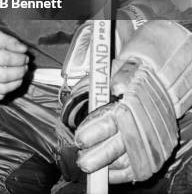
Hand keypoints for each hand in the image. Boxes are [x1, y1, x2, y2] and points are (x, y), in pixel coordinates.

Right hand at [0, 30, 28, 99]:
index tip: (25, 58)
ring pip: (2, 89)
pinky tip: (10, 82)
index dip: (19, 59)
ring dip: (16, 83)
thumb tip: (24, 50)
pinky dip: (8, 90)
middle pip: (5, 76)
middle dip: (20, 72)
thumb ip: (10, 41)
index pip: (5, 58)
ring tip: (20, 75)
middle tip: (25, 67)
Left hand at [75, 58, 177, 182]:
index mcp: (135, 99)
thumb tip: (80, 92)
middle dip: (99, 155)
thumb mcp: (117, 69)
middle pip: (122, 145)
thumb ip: (100, 81)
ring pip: (129, 161)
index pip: (116, 119)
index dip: (96, 131)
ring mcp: (155, 140)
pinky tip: (106, 170)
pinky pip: (139, 171)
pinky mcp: (158, 153)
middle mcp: (147, 122)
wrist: (160, 84)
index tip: (80, 138)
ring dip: (107, 165)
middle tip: (82, 159)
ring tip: (89, 163)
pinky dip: (120, 173)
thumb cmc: (134, 76)